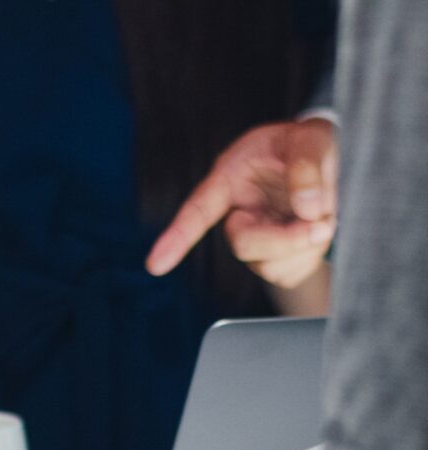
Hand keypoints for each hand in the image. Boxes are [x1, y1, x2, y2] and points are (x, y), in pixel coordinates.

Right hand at [147, 118, 336, 289]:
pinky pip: (288, 273)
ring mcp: (255, 240)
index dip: (177, 237)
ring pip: (266, 264)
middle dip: (284, 239)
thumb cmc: (310, 144)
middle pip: (243, 244)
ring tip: (326, 215)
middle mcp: (237, 213)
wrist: (332, 165)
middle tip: (324, 223)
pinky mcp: (273, 261)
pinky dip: (312, 255)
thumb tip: (307, 209)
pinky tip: (318, 232)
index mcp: (232, 178)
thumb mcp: (313, 137)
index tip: (155, 264)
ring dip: (305, 244)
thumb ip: (308, 163)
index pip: (199, 209)